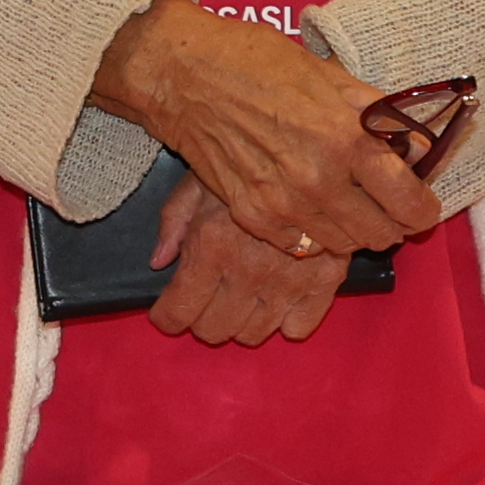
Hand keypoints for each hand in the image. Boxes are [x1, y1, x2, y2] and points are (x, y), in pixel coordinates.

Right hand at [89, 0, 448, 264]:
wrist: (185, 75)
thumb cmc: (257, 62)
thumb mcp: (330, 75)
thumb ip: (375, 114)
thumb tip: (412, 144)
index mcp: (347, 137)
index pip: (407, 198)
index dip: (422, 210)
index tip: (421, 208)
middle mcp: (320, 178)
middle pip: (380, 233)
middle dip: (391, 222)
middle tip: (384, 205)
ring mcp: (284, 203)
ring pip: (342, 244)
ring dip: (352, 230)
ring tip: (345, 204)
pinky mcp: (252, 215)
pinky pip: (301, 246)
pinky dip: (312, 233)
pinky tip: (307, 206)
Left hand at [149, 180, 348, 347]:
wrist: (315, 150)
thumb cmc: (248, 162)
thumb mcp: (198, 180)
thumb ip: (174, 222)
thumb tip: (158, 262)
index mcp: (212, 245)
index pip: (178, 312)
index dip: (166, 317)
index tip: (168, 311)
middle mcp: (249, 271)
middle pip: (214, 330)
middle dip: (201, 317)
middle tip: (207, 296)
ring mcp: (290, 281)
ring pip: (253, 335)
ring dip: (241, 321)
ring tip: (242, 295)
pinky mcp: (326, 282)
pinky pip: (297, 329)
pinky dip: (285, 321)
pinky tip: (278, 297)